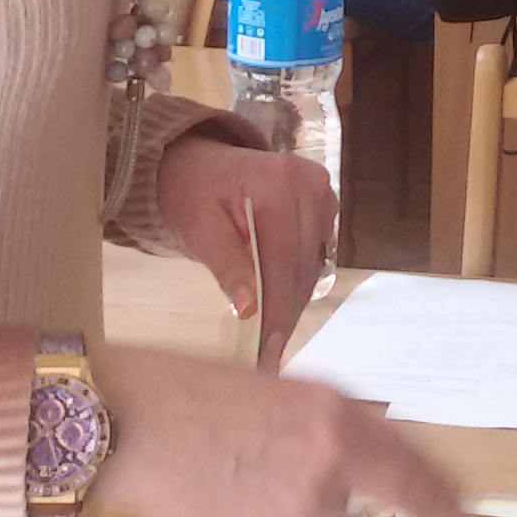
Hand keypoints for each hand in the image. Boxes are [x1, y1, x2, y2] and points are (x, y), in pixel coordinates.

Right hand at [91, 347, 472, 516]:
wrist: (127, 420)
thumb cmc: (180, 397)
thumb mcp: (267, 395)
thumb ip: (313, 431)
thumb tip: (337, 466)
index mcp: (336, 407)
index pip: (415, 457)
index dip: (453, 494)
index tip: (477, 516)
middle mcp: (336, 449)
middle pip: (412, 499)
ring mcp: (311, 498)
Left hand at [155, 136, 334, 369]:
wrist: (198, 161)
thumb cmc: (191, 192)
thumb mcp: (198, 228)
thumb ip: (226, 264)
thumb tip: (250, 309)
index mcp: (276, 182)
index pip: (283, 257)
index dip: (278, 308)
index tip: (269, 351)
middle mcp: (309, 183)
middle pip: (302, 263)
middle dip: (286, 312)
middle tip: (270, 355)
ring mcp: (321, 190)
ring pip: (312, 262)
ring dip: (293, 299)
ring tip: (273, 337)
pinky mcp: (324, 201)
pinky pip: (315, 252)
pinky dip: (297, 279)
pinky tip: (279, 303)